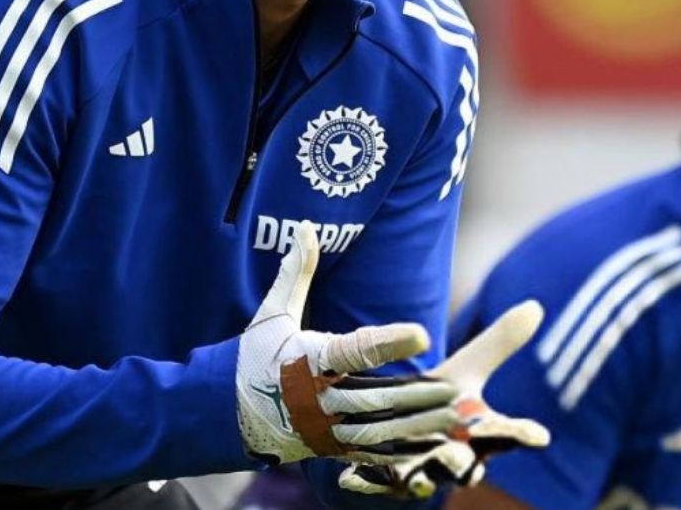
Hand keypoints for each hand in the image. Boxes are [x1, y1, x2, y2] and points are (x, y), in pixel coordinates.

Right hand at [237, 221, 460, 466]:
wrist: (226, 414)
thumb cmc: (254, 357)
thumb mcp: (271, 313)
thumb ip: (296, 272)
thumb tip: (306, 226)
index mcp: (305, 360)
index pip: (353, 350)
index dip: (388, 343)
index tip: (420, 334)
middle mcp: (316, 398)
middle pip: (373, 397)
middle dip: (414, 395)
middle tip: (453, 388)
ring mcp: (323, 429)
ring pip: (378, 431)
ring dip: (417, 425)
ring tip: (454, 416)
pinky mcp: (330, 450)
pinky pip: (372, 455)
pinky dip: (403, 452)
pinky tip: (434, 446)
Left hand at [338, 302, 550, 498]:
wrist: (394, 433)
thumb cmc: (437, 404)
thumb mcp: (465, 372)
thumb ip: (496, 344)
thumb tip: (536, 306)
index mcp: (477, 436)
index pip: (505, 436)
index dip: (520, 435)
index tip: (538, 434)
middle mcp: (453, 459)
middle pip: (462, 466)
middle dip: (461, 463)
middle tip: (460, 455)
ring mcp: (419, 473)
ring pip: (423, 482)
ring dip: (421, 479)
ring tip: (417, 477)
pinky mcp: (384, 482)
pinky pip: (374, 485)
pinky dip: (366, 483)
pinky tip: (349, 479)